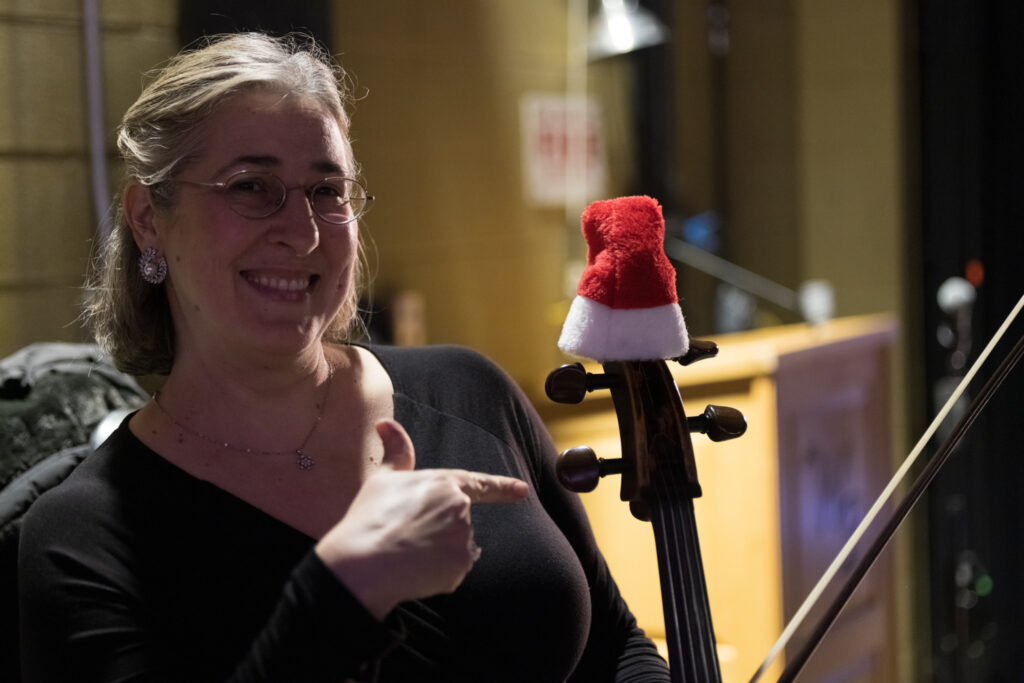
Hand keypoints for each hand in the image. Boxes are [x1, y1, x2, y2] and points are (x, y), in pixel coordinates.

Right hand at [316, 419, 528, 619]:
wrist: (364, 563)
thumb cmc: (370, 518)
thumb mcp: (382, 479)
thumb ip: (396, 452)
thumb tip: (385, 423)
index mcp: (444, 483)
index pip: (479, 484)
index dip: (502, 487)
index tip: (522, 490)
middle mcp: (460, 508)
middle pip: (457, 522)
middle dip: (437, 530)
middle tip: (406, 535)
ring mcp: (463, 537)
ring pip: (456, 547)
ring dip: (438, 552)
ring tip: (407, 551)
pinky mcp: (461, 565)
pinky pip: (453, 570)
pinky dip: (437, 573)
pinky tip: (415, 569)